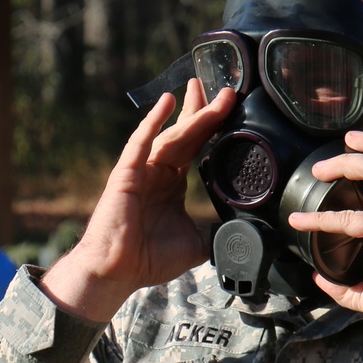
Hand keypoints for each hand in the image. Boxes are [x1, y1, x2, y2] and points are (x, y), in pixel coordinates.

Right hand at [40, 81, 235, 320]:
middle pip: (186, 134)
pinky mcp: (127, 174)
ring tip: (205, 91)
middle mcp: (158, 172)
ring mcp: (142, 170)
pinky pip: (142, 142)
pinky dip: (154, 121)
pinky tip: (168, 102)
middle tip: (225, 90)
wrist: (116, 272)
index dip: (213, 129)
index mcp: (172, 184)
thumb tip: (247, 228)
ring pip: (172, 136)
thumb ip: (218, 229)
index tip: (231, 110)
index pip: (197, 148)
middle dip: (205, 111)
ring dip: (190, 114)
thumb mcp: (197, 243)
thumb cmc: (148, 260)